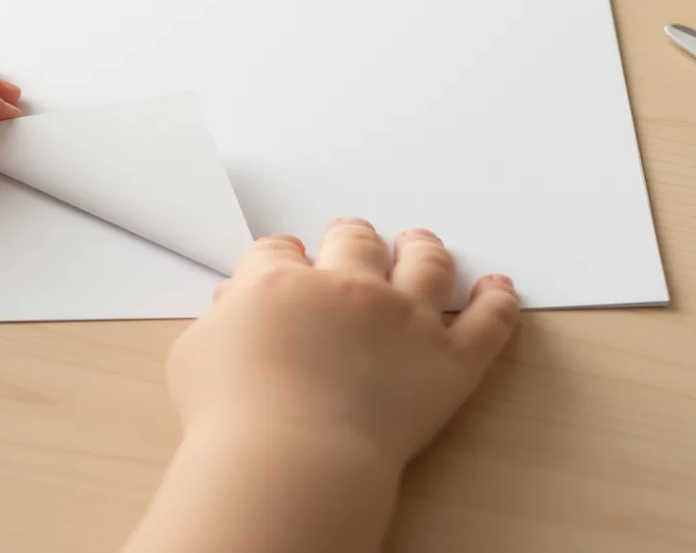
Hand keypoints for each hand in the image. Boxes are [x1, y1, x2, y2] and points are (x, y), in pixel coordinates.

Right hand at [126, 219, 519, 552]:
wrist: (289, 459)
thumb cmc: (232, 418)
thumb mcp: (195, 358)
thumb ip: (218, 322)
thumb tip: (233, 306)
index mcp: (283, 283)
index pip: (282, 250)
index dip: (285, 255)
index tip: (288, 261)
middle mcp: (348, 288)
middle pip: (356, 240)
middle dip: (352, 236)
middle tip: (353, 237)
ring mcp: (404, 319)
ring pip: (425, 262)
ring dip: (423, 248)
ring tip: (422, 243)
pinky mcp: (448, 359)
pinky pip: (488, 321)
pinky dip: (499, 301)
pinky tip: (500, 287)